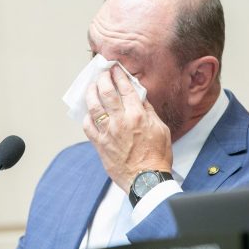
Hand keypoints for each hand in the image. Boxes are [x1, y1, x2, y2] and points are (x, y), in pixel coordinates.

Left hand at [83, 65, 172, 192]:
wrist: (146, 180)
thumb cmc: (157, 156)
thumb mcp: (161, 129)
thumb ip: (149, 111)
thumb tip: (140, 97)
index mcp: (137, 115)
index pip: (125, 88)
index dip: (119, 75)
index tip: (115, 69)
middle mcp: (120, 121)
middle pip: (106, 92)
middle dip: (103, 78)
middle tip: (102, 73)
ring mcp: (108, 132)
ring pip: (93, 106)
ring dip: (91, 93)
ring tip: (92, 87)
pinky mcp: (100, 144)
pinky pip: (88, 126)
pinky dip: (88, 116)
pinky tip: (90, 112)